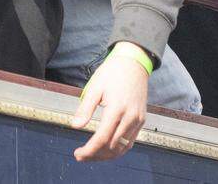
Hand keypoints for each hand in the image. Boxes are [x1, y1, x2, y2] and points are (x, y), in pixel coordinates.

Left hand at [71, 42, 148, 161]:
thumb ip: (85, 108)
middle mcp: (130, 116)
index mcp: (117, 108)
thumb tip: (75, 126)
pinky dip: (118, 149)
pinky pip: (130, 141)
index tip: (77, 153)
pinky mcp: (141, 119)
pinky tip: (106, 148)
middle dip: (95, 155)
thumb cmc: (113, 73)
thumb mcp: (95, 88)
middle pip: (112, 147)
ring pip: (123, 147)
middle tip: (81, 155)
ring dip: (106, 155)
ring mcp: (138, 118)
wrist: (134, 63)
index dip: (89, 150)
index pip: (102, 138)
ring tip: (92, 154)